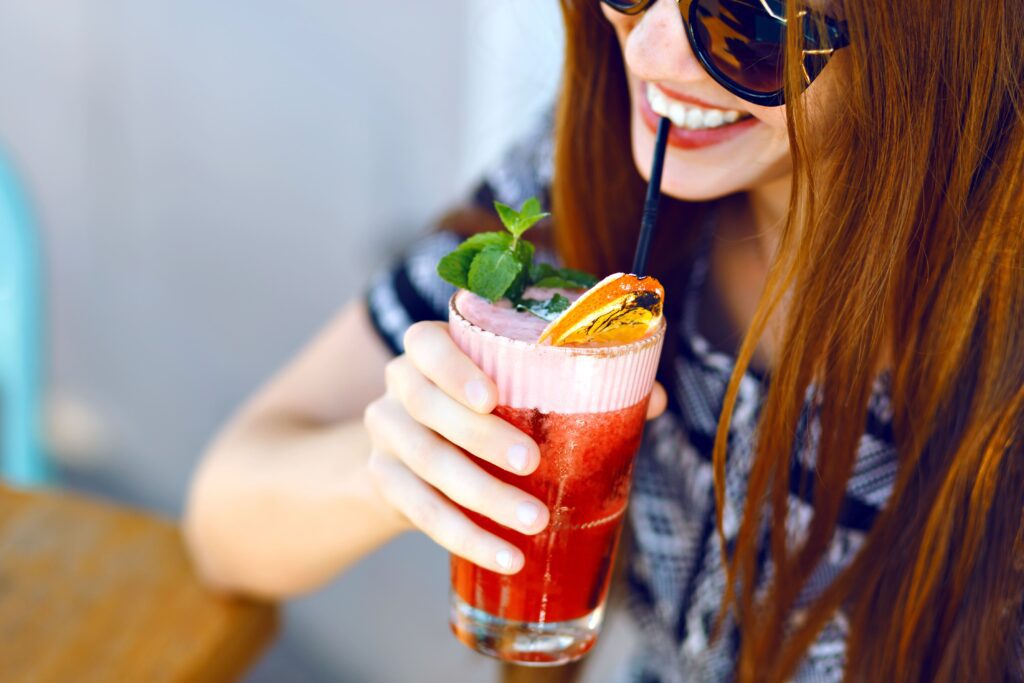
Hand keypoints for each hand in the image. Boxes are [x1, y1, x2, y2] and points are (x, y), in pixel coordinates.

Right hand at [364, 321, 665, 574]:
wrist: (413, 455)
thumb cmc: (484, 413)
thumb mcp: (515, 391)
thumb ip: (578, 387)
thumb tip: (652, 398)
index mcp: (430, 350)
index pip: (427, 344)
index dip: (454, 369)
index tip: (492, 397)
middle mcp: (399, 386)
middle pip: (427, 405)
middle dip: (481, 437)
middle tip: (532, 463)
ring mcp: (387, 435)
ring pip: (426, 463)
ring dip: (482, 496)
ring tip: (533, 521)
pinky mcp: (384, 482)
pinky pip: (421, 512)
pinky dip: (465, 536)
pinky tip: (505, 556)